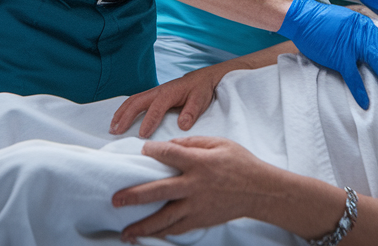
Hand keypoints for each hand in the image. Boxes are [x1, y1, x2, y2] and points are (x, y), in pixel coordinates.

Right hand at [110, 64, 227, 137]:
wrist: (201, 78)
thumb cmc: (200, 91)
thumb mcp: (201, 100)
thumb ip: (192, 112)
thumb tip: (182, 125)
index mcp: (169, 93)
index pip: (156, 108)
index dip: (149, 121)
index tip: (142, 135)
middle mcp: (157, 91)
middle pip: (137, 102)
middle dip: (125, 117)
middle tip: (117, 132)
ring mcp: (153, 92)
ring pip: (132, 100)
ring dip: (121, 113)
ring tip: (112, 127)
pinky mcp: (151, 95)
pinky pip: (134, 100)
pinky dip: (124, 109)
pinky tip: (118, 119)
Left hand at [113, 137, 271, 241]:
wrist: (261, 191)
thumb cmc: (241, 164)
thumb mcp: (219, 143)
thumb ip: (192, 142)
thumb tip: (169, 145)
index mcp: (200, 163)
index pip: (169, 154)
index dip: (152, 151)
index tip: (142, 151)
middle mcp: (195, 186)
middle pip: (159, 191)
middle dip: (135, 196)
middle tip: (116, 200)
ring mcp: (198, 207)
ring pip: (165, 219)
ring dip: (143, 226)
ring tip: (125, 232)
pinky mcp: (201, 220)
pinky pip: (178, 229)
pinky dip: (161, 233)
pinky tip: (147, 236)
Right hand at [277, 0, 377, 108]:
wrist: (304, 16)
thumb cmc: (322, 20)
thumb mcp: (348, 21)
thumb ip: (360, 34)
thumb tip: (368, 49)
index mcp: (367, 27)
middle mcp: (364, 35)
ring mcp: (353, 45)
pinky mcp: (340, 56)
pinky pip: (353, 76)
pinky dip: (359, 90)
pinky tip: (365, 102)